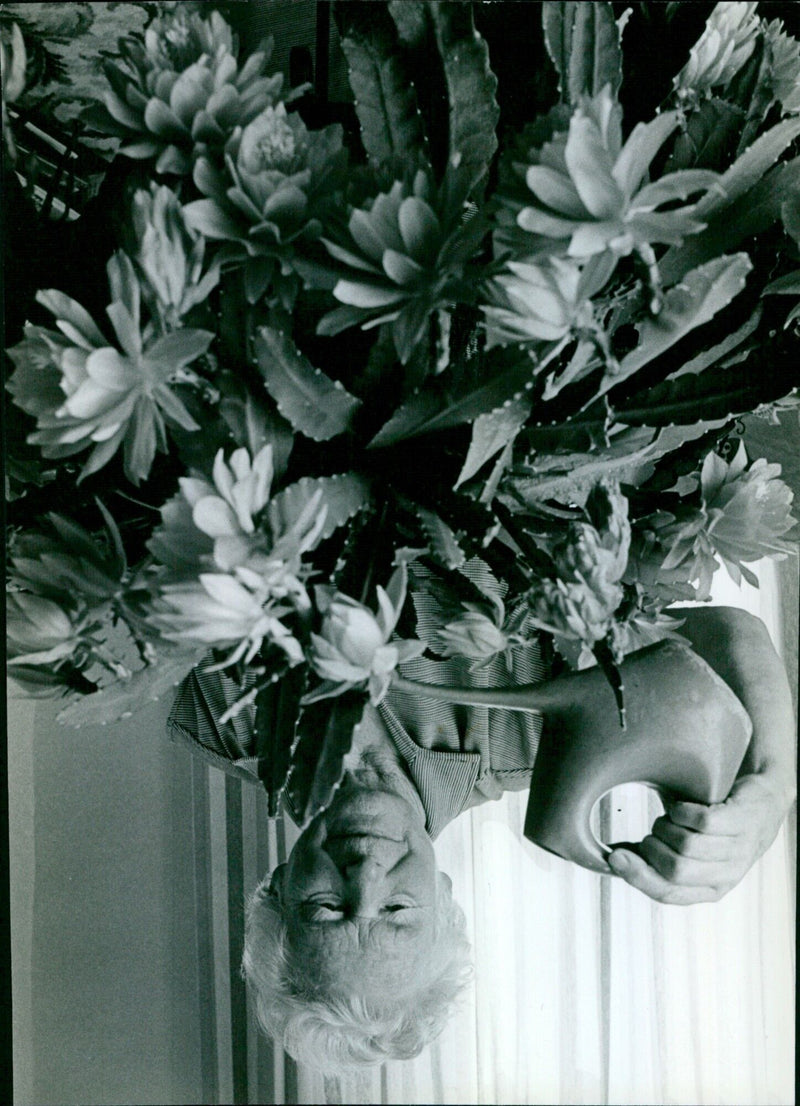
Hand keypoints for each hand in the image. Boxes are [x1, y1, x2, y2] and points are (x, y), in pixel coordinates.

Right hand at [606, 771, 794, 905]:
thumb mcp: (693, 851)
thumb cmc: (721, 824)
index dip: (637, 877)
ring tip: (669, 820)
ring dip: (667, 827)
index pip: (668, 894)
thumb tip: (616, 860)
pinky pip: (702, 821)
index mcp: (712, 888)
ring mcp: (738, 848)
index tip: (615, 857)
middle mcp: (728, 874)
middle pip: (675, 870)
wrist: (762, 797)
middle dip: (652, 848)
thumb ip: (659, 859)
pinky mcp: (742, 822)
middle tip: (652, 834)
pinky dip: (682, 811)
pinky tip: (681, 807)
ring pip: (687, 846)